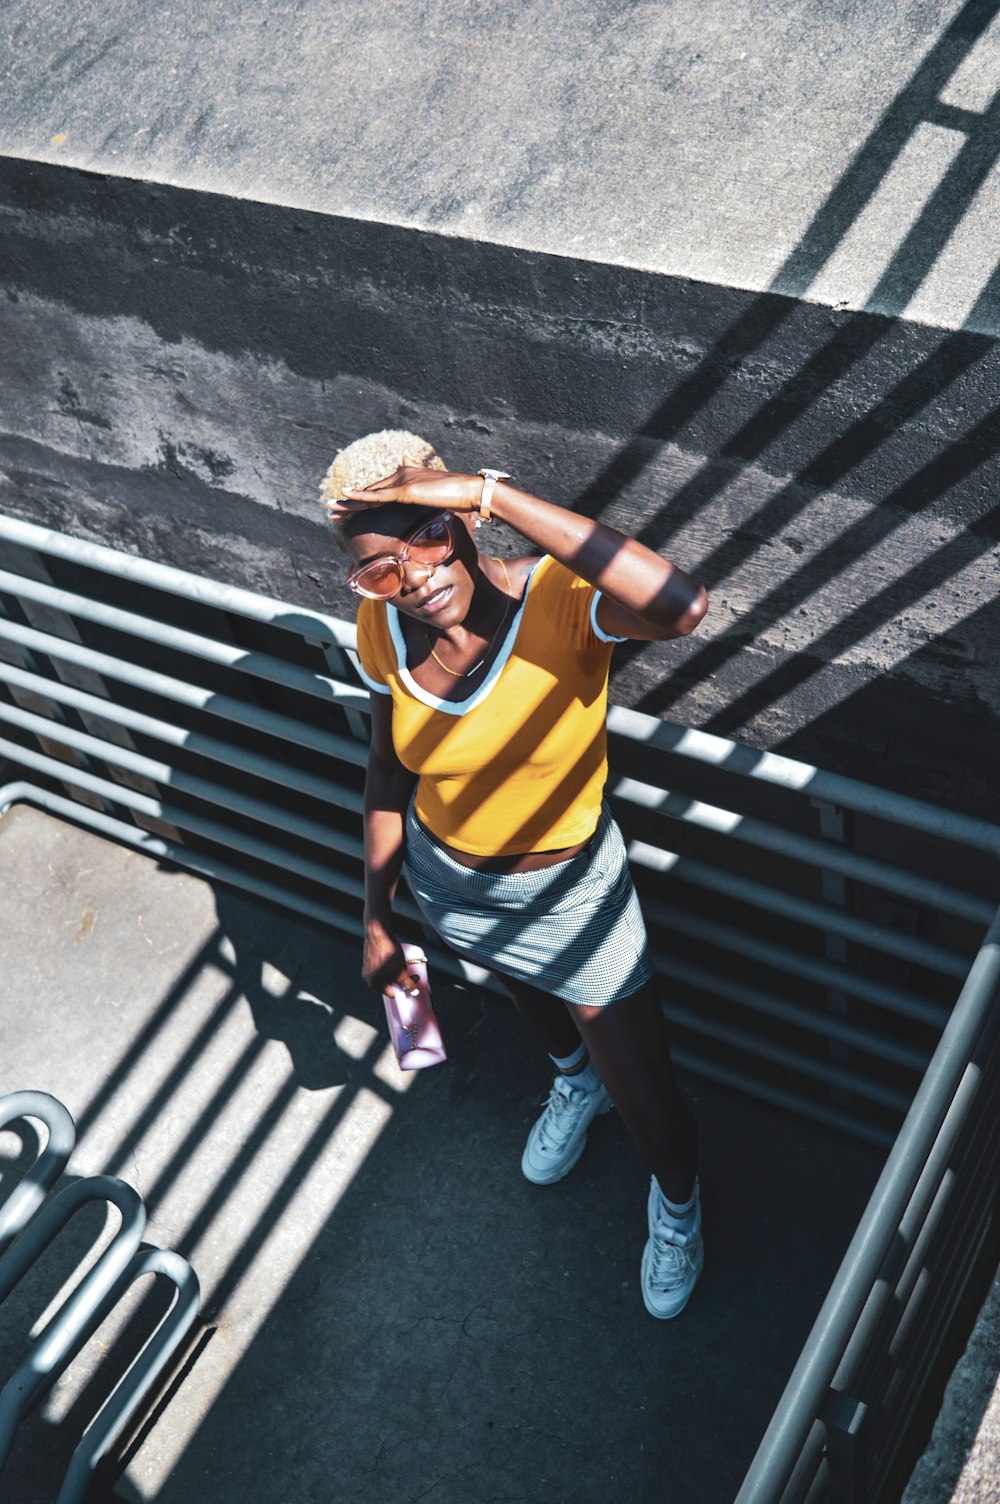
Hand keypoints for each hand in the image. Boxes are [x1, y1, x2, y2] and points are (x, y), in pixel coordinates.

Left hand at [325, 457, 483, 518]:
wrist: (470, 491)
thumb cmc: (458, 495)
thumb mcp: (437, 490)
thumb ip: (424, 483)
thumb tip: (412, 469)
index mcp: (408, 476)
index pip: (380, 490)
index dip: (363, 498)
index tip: (348, 505)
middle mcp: (402, 474)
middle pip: (370, 491)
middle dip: (349, 501)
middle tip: (330, 507)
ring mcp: (402, 481)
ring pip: (369, 494)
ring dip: (347, 501)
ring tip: (329, 507)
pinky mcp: (404, 491)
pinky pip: (377, 497)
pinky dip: (360, 498)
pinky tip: (345, 497)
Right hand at [362, 916, 419, 995]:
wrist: (378, 932)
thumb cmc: (387, 953)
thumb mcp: (400, 971)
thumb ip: (406, 983)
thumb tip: (414, 992)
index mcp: (374, 984)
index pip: (392, 993)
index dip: (404, 988)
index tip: (413, 981)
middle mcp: (368, 978)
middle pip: (389, 983)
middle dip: (400, 978)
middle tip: (408, 970)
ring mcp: (367, 967)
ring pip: (386, 974)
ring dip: (396, 970)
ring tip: (402, 961)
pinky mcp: (369, 958)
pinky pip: (382, 965)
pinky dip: (390, 964)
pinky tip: (395, 956)